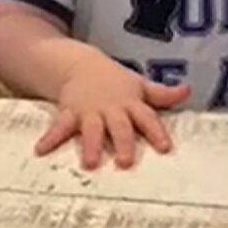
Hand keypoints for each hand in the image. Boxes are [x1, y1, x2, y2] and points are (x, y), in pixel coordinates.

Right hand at [35, 49, 190, 169]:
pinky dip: (49, 138)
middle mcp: (111, 109)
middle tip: (124, 162)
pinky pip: (60, 126)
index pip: (147, 118)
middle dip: (122, 143)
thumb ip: (162, 94)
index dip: (156, 132)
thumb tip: (187, 90)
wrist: (81, 64)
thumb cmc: (115, 81)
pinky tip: (40, 150)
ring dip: (90, 145)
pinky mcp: (69, 112)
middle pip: (119, 126)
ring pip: (91, 129)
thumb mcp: (139, 85)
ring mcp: (89, 111)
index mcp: (131, 104)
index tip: (164, 148)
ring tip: (89, 163)